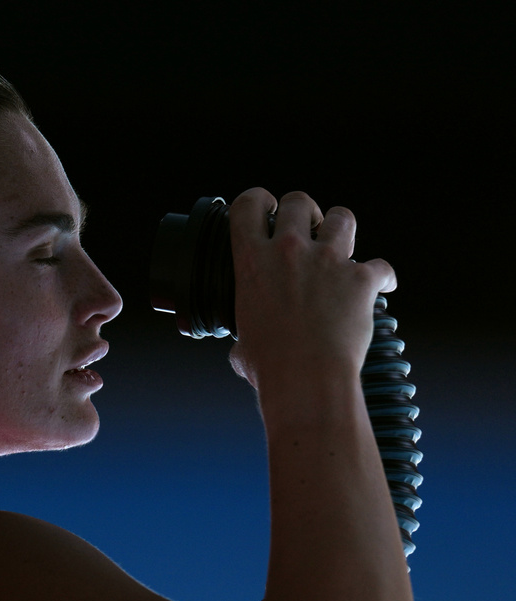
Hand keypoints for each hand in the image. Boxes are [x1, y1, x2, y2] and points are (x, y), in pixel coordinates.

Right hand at [227, 189, 395, 391]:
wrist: (306, 377)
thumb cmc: (269, 364)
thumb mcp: (242, 341)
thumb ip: (244, 333)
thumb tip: (243, 349)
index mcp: (252, 261)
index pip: (248, 205)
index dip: (258, 200)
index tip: (266, 208)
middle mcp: (289, 251)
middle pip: (298, 201)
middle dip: (304, 211)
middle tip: (307, 230)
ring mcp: (328, 262)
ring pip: (342, 217)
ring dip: (341, 228)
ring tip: (341, 247)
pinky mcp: (361, 280)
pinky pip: (381, 266)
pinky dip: (381, 276)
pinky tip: (379, 287)